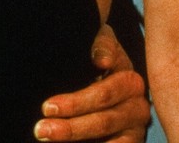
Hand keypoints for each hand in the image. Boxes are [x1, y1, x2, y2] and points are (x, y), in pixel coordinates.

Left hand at [34, 25, 149, 141]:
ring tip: (45, 136)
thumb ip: (102, 45)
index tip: (47, 107)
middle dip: (70, 126)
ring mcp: (136, 129)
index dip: (76, 103)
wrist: (115, 79)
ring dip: (76, 138)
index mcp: (130, 82)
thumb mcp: (102, 45)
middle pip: (103, 120)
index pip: (104, 94)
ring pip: (108, 141)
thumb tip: (101, 60)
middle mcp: (138, 107)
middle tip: (40, 126)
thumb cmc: (100, 59)